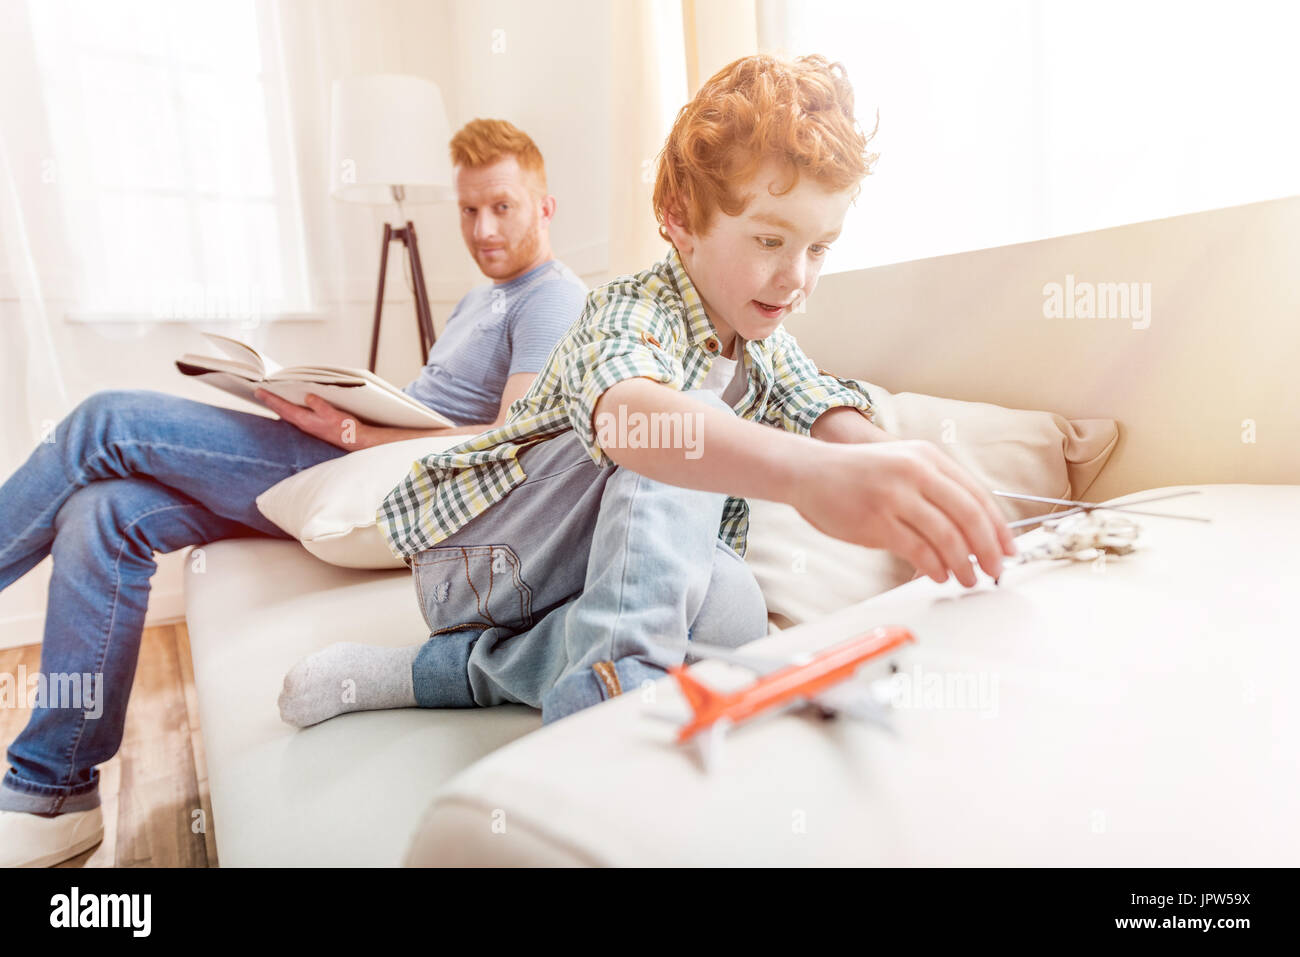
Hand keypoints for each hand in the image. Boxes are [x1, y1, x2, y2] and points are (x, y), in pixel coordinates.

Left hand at [253, 389, 370, 449]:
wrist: (354, 440)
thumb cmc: (345, 429)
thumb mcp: (332, 413)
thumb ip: (318, 405)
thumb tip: (308, 396)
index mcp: (305, 420)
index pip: (283, 407)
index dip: (270, 399)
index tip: (259, 392)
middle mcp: (303, 424)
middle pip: (281, 411)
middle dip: (270, 402)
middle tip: (259, 393)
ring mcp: (308, 426)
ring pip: (287, 415)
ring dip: (277, 407)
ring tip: (270, 399)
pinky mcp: (313, 427)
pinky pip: (295, 417)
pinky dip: (287, 411)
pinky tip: (288, 409)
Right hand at [791, 439, 1017, 587]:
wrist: (808, 472)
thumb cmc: (856, 474)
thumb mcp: (901, 465)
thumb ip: (935, 489)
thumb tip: (973, 531)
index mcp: (927, 457)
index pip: (977, 495)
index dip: (998, 527)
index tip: (1007, 549)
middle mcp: (915, 472)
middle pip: (968, 516)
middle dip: (987, 550)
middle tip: (995, 570)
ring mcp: (895, 496)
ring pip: (946, 536)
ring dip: (962, 564)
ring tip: (967, 579)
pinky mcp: (876, 521)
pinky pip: (917, 550)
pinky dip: (934, 567)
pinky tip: (938, 575)